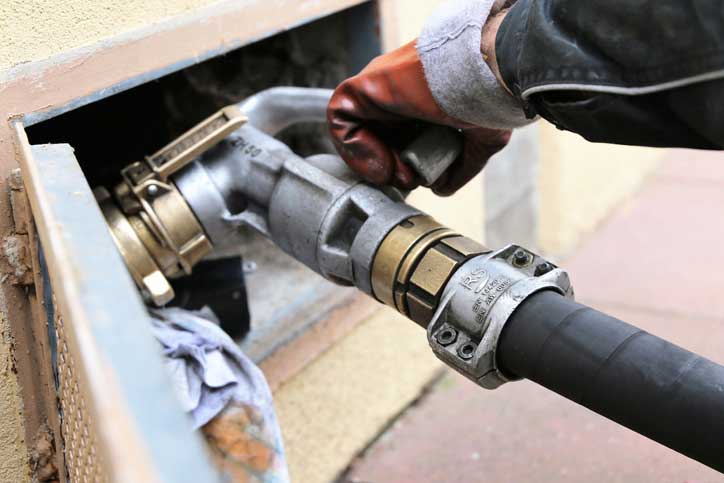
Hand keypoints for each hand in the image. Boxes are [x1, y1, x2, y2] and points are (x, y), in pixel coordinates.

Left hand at [327, 41, 510, 195]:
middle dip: (391, 166)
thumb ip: (461, 165)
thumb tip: (441, 188)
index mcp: (421, 98)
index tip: (422, 178)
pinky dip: (356, 151)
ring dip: (374, 163)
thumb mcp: (482, 137)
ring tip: (399, 172)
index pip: (399, 137)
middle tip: (410, 178)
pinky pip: (341, 124)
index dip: (405, 164)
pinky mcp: (360, 88)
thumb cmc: (489, 94)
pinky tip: (385, 162)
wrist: (487, 70)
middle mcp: (395, 92)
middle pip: (378, 138)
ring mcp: (376, 88)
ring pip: (358, 133)